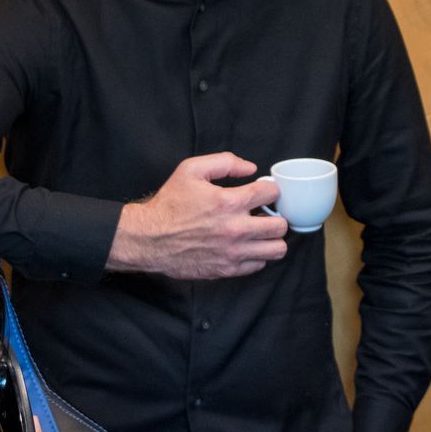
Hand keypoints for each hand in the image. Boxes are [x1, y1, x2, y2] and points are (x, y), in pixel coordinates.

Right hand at [107, 152, 287, 279]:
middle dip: (276, 216)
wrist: (149, 238)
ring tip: (260, 232)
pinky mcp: (227, 269)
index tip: (262, 193)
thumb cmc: (169, 204)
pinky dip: (256, 255)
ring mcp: (233, 252)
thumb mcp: (191, 170)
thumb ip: (224, 162)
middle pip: (281, 225)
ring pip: (277, 249)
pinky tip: (245, 246)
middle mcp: (236, 229)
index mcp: (229, 202)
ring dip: (271, 238)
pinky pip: (259, 265)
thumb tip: (251, 168)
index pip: (272, 193)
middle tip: (264, 214)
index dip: (269, 190)